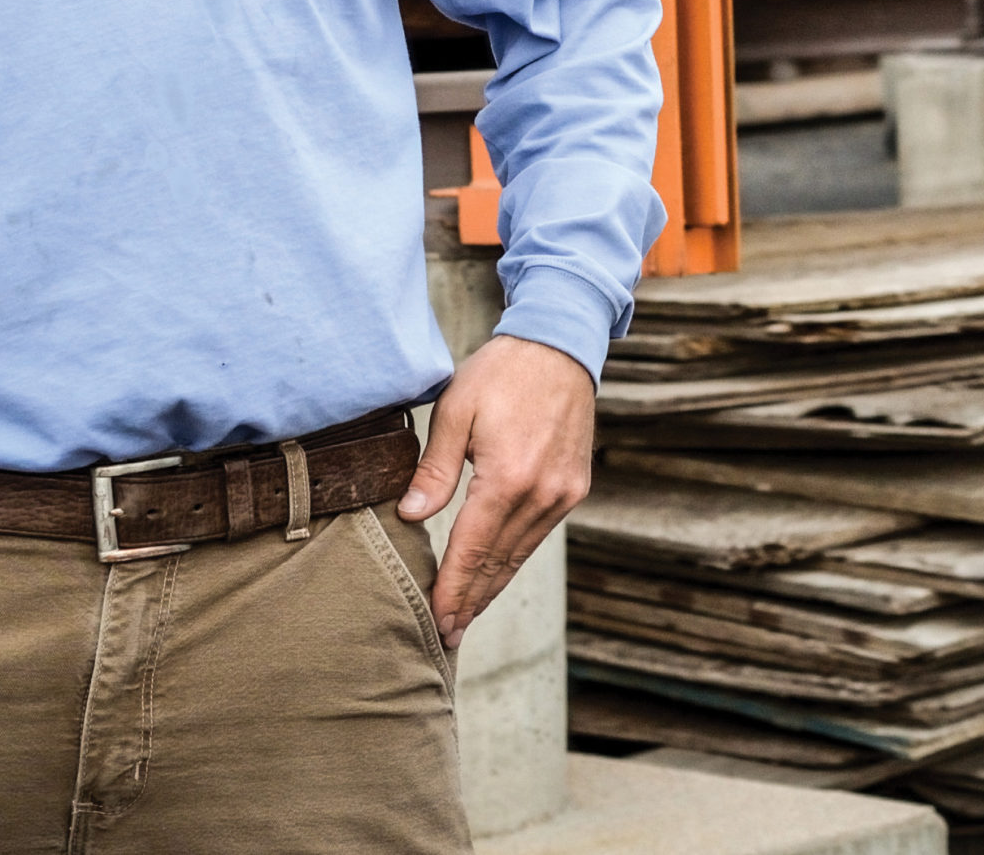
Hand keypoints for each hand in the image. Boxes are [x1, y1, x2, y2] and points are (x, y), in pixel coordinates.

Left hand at [397, 334, 594, 648]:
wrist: (560, 347)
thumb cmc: (501, 372)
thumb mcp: (455, 411)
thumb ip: (435, 470)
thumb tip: (411, 516)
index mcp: (509, 477)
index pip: (473, 550)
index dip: (452, 589)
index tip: (436, 622)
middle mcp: (542, 494)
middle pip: (498, 563)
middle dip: (470, 602)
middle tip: (446, 637)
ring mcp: (563, 494)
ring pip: (520, 555)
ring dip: (491, 588)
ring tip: (465, 616)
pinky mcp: (573, 489)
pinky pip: (537, 536)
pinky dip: (513, 560)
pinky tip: (495, 576)